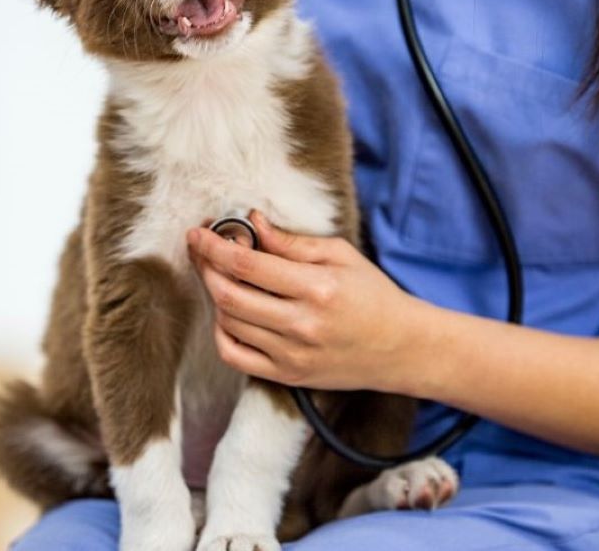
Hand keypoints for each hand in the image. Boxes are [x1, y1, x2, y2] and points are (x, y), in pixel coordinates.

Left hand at [186, 210, 420, 391]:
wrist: (401, 348)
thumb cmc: (373, 295)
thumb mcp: (341, 255)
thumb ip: (292, 242)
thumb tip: (252, 223)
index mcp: (317, 288)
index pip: (247, 265)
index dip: (214, 246)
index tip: (197, 232)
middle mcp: (302, 325)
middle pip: (229, 295)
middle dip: (205, 268)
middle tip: (200, 249)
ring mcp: (292, 355)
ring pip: (228, 323)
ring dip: (214, 295)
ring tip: (220, 275)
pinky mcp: (287, 376)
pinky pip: (234, 356)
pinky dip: (221, 332)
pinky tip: (228, 312)